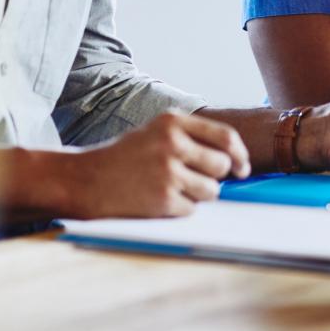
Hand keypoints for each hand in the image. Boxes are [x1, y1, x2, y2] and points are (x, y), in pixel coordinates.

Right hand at [55, 112, 249, 218]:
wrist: (87, 179)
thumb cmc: (126, 156)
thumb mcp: (156, 131)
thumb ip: (192, 136)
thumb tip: (234, 158)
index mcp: (172, 122)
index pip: (225, 136)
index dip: (239, 154)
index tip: (242, 167)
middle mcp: (172, 143)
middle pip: (221, 165)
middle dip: (215, 176)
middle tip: (196, 178)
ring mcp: (168, 172)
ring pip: (212, 190)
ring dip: (199, 194)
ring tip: (174, 188)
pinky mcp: (163, 200)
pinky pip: (192, 209)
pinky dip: (181, 208)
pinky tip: (159, 199)